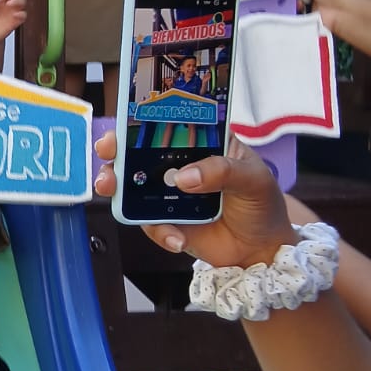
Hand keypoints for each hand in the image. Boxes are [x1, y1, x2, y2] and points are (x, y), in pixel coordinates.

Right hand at [94, 128, 294, 266]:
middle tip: (108, 153)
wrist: (262, 249)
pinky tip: (177, 238)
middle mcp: (178, 166)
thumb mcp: (252, 179)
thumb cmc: (261, 204)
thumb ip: (221, 171)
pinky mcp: (166, 222)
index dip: (142, 120)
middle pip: (137, 153)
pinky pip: (149, 224)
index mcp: (200, 144)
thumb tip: (184, 178)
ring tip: (115, 195)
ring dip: (118, 189)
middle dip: (116, 152)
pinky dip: (159, 232)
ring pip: (132, 188)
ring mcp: (168, 195)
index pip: (167, 125)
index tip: (125, 123)